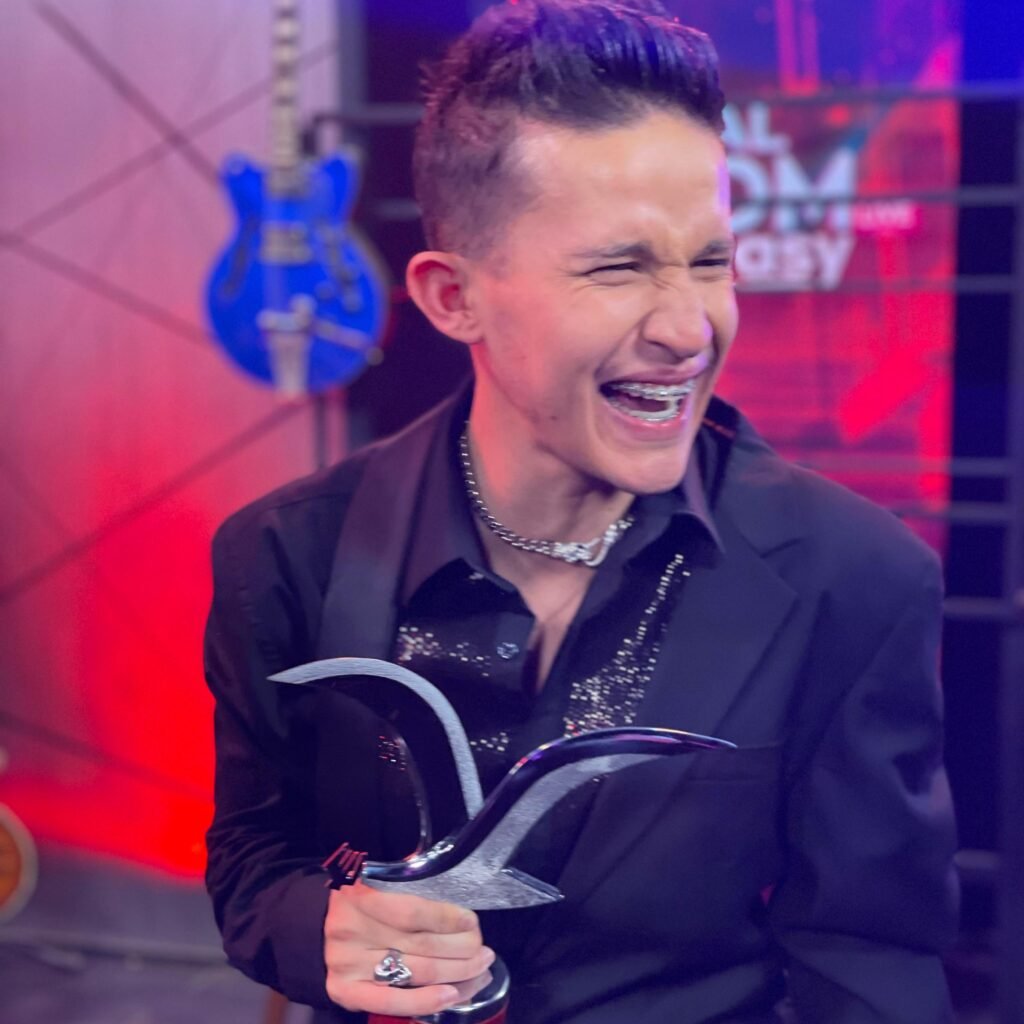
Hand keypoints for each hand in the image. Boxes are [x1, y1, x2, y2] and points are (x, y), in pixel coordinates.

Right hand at [323, 881, 495, 1016]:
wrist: (313, 930)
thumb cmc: (357, 905)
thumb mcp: (376, 885)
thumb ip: (408, 894)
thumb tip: (461, 918)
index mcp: (361, 894)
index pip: (415, 912)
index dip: (450, 919)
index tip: (472, 922)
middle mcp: (352, 929)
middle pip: (422, 944)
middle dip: (462, 950)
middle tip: (484, 951)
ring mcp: (348, 964)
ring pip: (416, 973)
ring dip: (457, 974)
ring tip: (480, 971)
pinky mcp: (346, 992)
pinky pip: (392, 1001)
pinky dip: (426, 1000)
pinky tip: (451, 995)